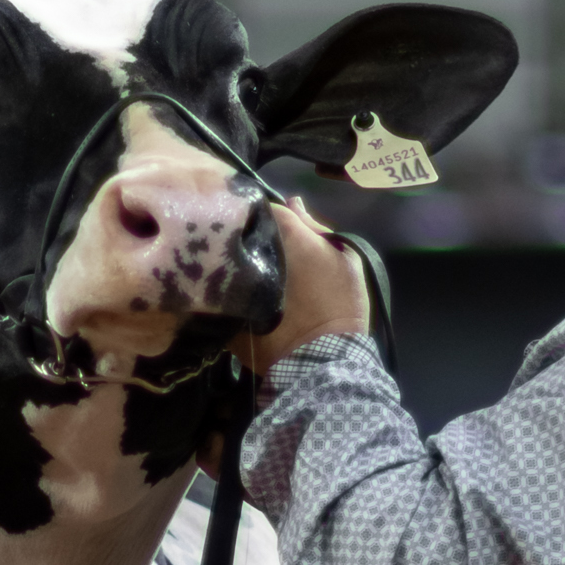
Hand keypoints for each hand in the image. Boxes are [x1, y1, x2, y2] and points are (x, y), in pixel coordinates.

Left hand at [238, 199, 370, 373]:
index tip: (272, 230)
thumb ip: (316, 226)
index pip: (262, 206)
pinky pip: (218, 298)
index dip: (265, 217)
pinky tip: (238, 304)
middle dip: (246, 240)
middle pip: (239, 235)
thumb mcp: (346, 258)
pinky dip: (225, 298)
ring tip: (247, 279)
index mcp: (281, 231)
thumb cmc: (340, 305)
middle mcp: (249, 250)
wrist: (322, 362)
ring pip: (224, 264)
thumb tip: (293, 202)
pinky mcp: (221, 313)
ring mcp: (231, 282)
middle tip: (261, 256)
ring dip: (233, 267)